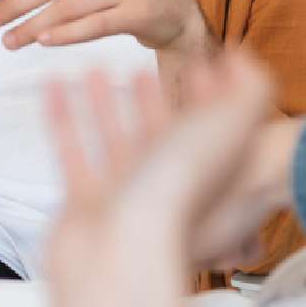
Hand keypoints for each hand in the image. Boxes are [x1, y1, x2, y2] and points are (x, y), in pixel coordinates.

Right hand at [44, 52, 277, 289]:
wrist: (125, 249)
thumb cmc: (180, 189)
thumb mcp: (235, 122)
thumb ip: (250, 85)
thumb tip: (240, 57)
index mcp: (205, 167)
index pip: (210, 124)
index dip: (206, 94)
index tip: (193, 65)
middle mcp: (166, 183)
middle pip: (159, 134)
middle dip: (149, 99)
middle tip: (136, 69)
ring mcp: (123, 194)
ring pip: (112, 140)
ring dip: (104, 104)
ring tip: (95, 70)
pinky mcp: (84, 201)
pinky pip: (71, 151)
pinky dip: (63, 118)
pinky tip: (56, 88)